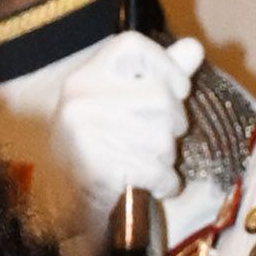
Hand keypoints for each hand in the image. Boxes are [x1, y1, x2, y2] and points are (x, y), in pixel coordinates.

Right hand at [54, 31, 200, 222]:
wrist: (62, 207)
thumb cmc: (96, 148)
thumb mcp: (119, 102)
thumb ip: (158, 74)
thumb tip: (193, 50)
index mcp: (85, 76)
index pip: (134, 48)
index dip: (166, 65)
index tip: (176, 89)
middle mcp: (81, 98)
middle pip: (160, 98)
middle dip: (174, 124)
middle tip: (160, 139)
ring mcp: (86, 133)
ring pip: (161, 136)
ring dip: (167, 156)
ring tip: (151, 163)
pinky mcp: (97, 170)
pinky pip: (154, 169)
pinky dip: (165, 182)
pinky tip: (158, 185)